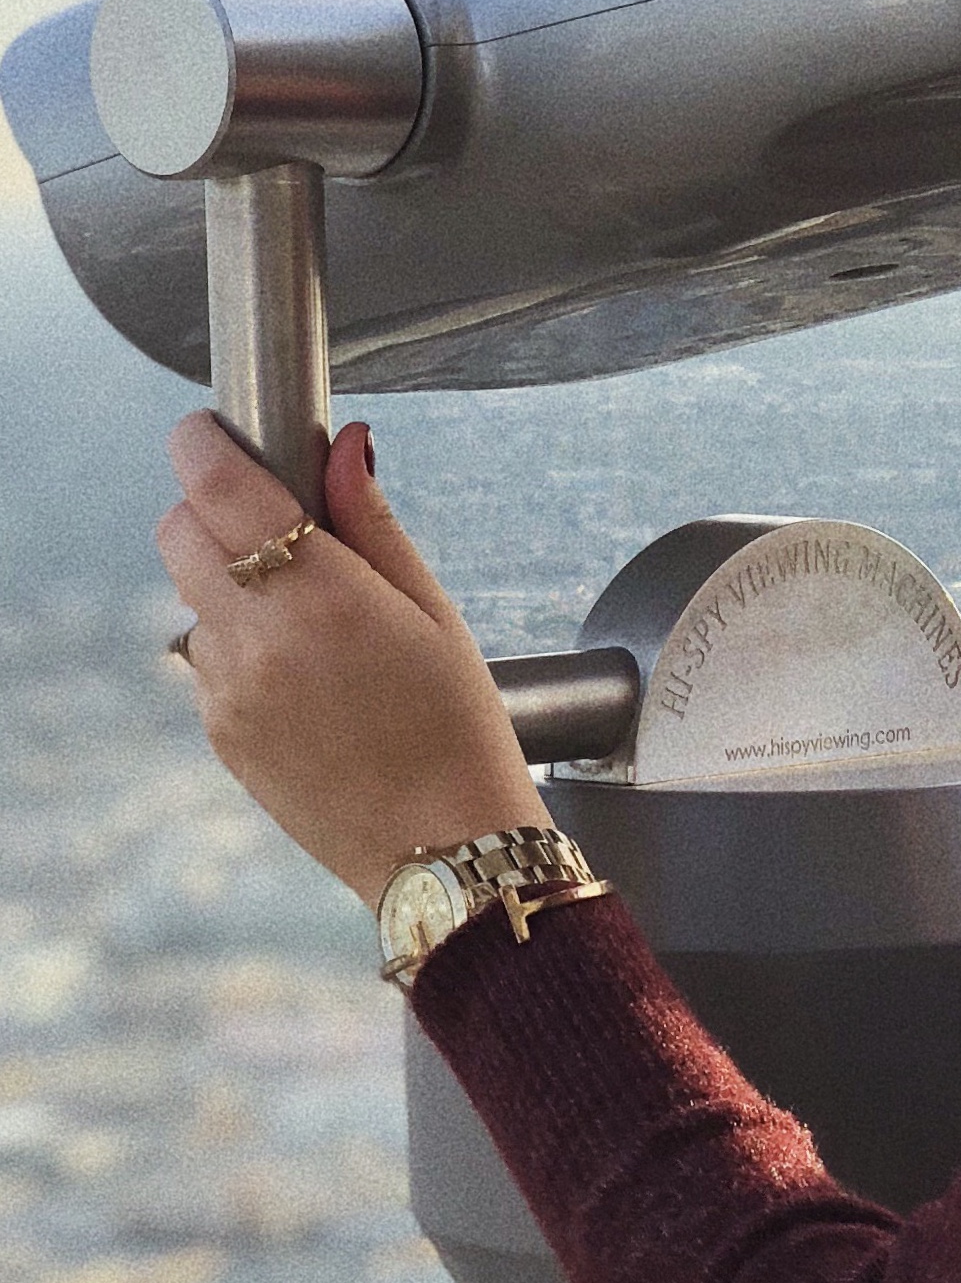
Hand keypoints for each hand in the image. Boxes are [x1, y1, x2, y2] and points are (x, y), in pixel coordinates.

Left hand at [157, 416, 548, 907]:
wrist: (444, 849)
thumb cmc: (459, 733)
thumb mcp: (435, 612)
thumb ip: (371, 522)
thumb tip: (342, 445)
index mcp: (321, 596)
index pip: (212, 484)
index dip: (203, 441)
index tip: (217, 432)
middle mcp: (259, 640)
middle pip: (179, 530)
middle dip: (215, 510)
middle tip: (280, 528)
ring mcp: (228, 690)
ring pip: (191, 596)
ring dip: (229, 584)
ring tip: (312, 622)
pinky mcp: (220, 730)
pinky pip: (206, 657)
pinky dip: (240, 645)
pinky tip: (308, 676)